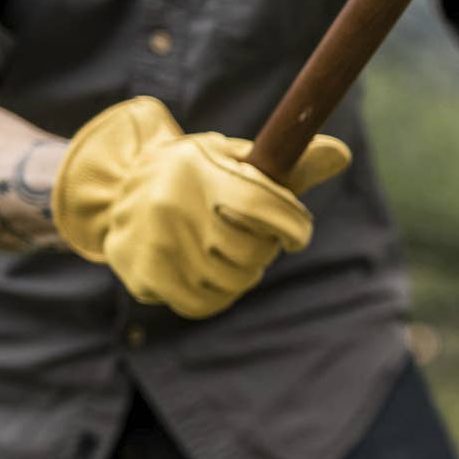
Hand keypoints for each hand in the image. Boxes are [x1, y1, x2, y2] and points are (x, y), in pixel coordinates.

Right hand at [52, 97, 349, 317]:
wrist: (116, 192)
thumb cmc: (197, 175)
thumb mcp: (235, 159)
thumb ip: (288, 166)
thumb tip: (342, 154)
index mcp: (199, 167)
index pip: (262, 207)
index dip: (293, 226)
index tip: (296, 234)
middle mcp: (171, 204)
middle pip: (251, 252)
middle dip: (264, 249)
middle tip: (253, 238)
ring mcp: (154, 244)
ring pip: (232, 282)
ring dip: (243, 273)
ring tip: (228, 252)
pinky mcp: (145, 276)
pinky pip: (204, 304)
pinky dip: (219, 294)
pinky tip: (212, 273)